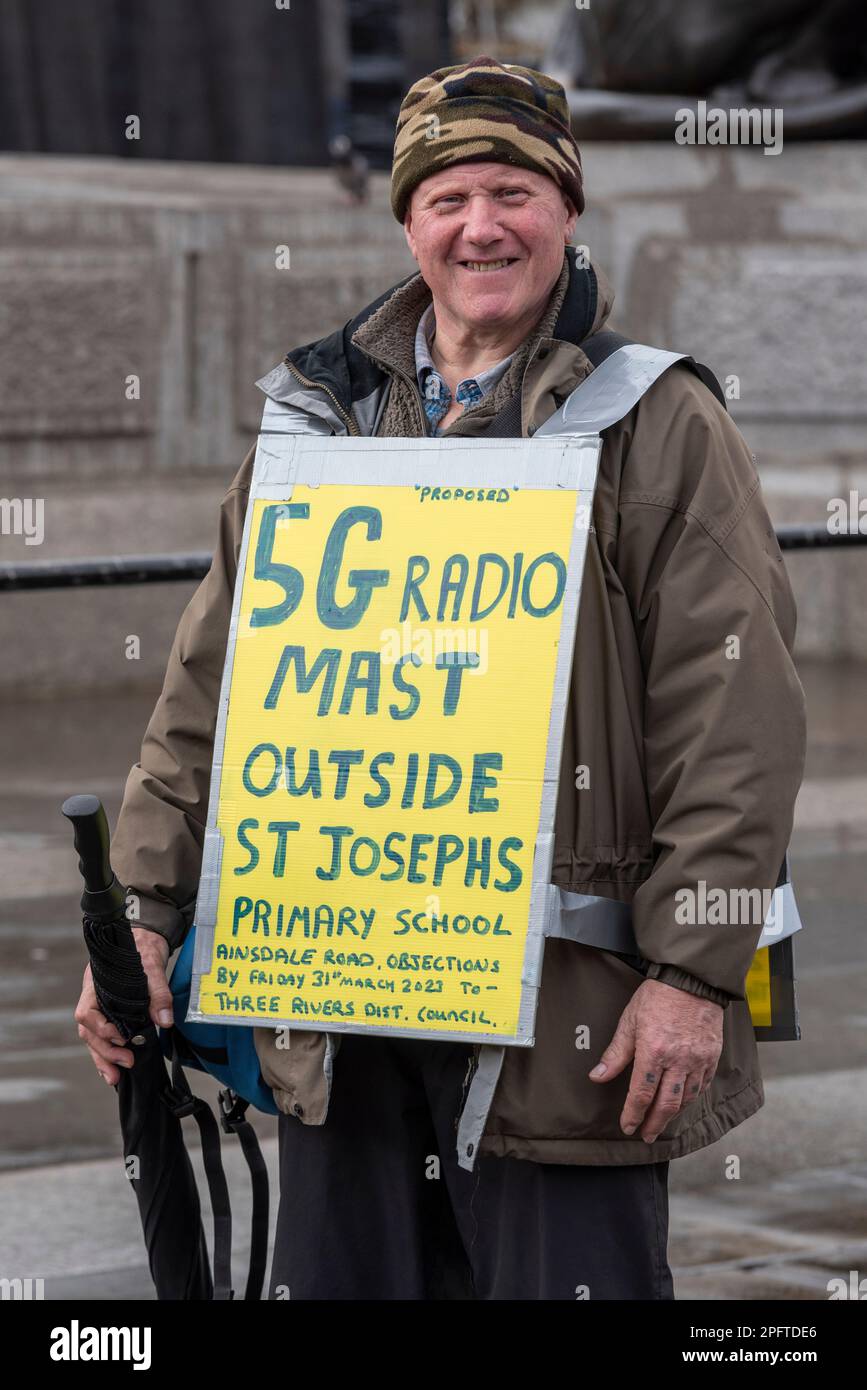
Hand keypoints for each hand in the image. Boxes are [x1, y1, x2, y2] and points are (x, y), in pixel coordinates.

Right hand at [73, 926, 171, 1085]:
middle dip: (104, 1052)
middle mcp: (93, 998)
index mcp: (95, 985)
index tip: (123, 1038)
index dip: (102, 1030)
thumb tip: (165, 1021)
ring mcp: (100, 1006)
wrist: (146, 935)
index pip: (87, 1013)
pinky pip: (103, 1035)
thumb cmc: (144, 948)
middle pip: (88, 1031)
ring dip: (103, 1058)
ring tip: (115, 1079)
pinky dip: (107, 1052)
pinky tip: (114, 1068)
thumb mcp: (153, 966)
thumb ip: (158, 993)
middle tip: (126, 1064)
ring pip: (93, 1038)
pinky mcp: (110, 1011)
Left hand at [589, 978, 722, 1142]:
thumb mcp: (629, 1021)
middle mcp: (678, 1060)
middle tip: (646, 1136)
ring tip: (661, 1122)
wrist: (692, 980)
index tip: (627, 1126)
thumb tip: (597, 1076)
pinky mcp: (712, 1056)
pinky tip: (683, 1103)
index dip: (633, 1114)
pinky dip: (691, 1099)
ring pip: (686, 1099)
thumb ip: (616, 1053)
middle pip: (666, 1104)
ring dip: (672, 1115)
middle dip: (654, 1124)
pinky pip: (702, 1086)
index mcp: (654, 1051)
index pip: (642, 1093)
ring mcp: (698, 1060)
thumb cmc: (657, 996)